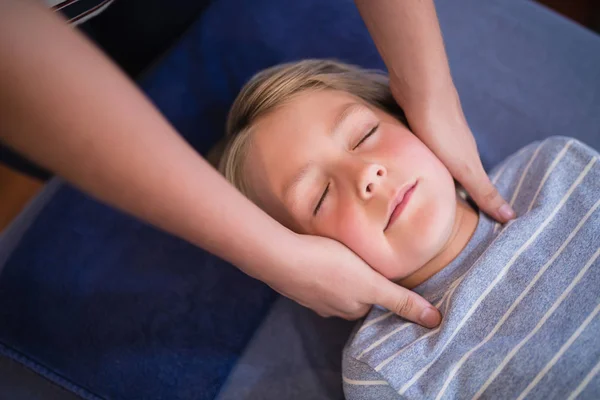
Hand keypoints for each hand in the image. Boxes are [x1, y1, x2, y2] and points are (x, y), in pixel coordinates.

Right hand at [265, 233, 441, 327]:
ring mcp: (312, 296)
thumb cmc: (328, 265)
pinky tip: (321, 254)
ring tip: (346, 257)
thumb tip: (435, 320)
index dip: (383, 289)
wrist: (281, 257)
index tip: (388, 275)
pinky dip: (321, 271)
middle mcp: (332, 308)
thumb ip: (401, 300)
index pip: (375, 303)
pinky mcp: (296, 281)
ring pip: (335, 288)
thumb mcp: (371, 283)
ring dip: (342, 277)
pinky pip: (316, 278)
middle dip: (362, 283)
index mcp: (352, 308)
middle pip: (355, 297)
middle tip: (370, 262)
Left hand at [391, 82, 515, 222]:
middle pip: (459, 175)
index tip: (475, 224)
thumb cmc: (441, 130)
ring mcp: (439, 134)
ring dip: (439, 176)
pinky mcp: (420, 125)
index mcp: (468, 159)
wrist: (421, 88)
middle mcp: (457, 147)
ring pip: (441, 161)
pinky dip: (423, 161)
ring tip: (429, 194)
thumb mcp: (463, 167)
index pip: (476, 189)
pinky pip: (424, 149)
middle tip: (449, 215)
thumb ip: (481, 190)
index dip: (478, 205)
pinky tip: (413, 167)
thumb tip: (510, 217)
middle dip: (456, 194)